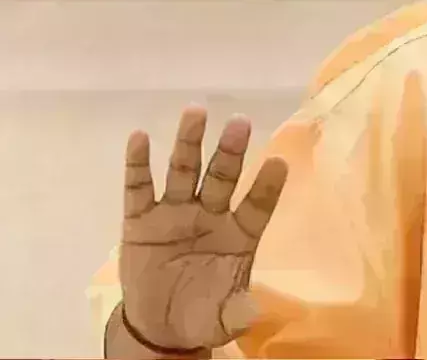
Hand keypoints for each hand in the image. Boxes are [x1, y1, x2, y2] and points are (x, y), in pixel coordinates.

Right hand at [119, 106, 288, 350]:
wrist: (161, 324)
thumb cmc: (203, 312)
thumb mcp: (223, 318)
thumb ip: (237, 312)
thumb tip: (251, 312)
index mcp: (240, 234)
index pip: (257, 205)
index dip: (267, 186)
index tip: (280, 162)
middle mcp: (210, 215)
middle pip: (221, 177)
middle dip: (230, 151)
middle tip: (239, 122)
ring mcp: (175, 213)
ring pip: (184, 172)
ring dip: (188, 143)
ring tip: (195, 112)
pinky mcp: (140, 220)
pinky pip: (138, 189)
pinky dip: (138, 164)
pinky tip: (139, 137)